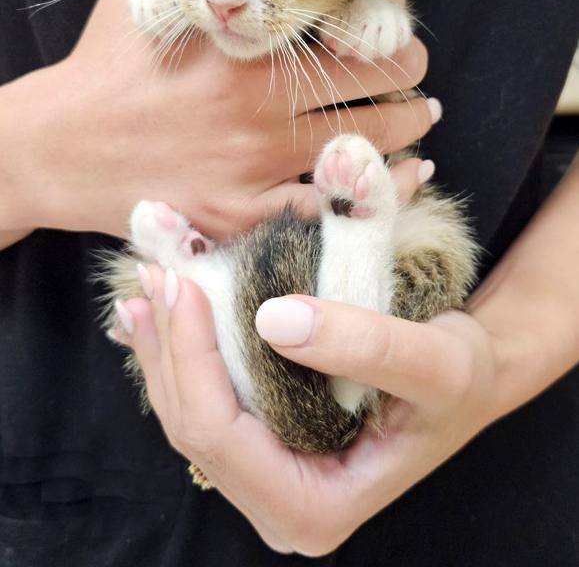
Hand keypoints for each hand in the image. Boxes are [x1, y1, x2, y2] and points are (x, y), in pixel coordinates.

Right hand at [2, 0, 435, 240]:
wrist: (59, 147)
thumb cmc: (104, 62)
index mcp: (243, 42)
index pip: (347, 14)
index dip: (383, 7)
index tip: (388, 7)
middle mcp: (260, 104)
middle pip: (376, 78)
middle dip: (407, 64)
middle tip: (412, 62)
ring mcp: (255, 165)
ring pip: (369, 142)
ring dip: (407, 125)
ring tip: (419, 114)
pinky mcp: (243, 214)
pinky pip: (329, 208)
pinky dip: (377, 192)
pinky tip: (404, 177)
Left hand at [113, 164, 497, 556]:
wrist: (467, 375)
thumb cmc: (462, 377)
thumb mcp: (435, 360)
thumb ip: (365, 345)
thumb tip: (273, 319)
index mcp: (317, 506)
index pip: (221, 437)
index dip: (192, 358)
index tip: (183, 284)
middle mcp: (283, 502)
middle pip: (192, 426)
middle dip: (168, 347)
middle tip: (156, 271)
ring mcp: (269, 476)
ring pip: (190, 412)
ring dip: (166, 346)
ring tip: (149, 285)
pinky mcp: (265, 445)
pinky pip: (207, 400)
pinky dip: (185, 352)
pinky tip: (166, 313)